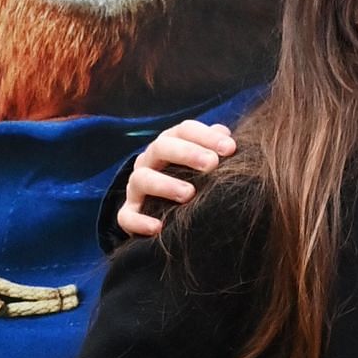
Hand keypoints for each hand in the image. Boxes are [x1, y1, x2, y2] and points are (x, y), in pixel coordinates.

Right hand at [115, 120, 235, 237]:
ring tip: (188, 194)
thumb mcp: (203, 161)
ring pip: (141, 178)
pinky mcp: (129, 213)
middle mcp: (149, 161)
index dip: (207, 136)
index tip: (230, 149)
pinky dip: (140, 221)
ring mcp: (136, 187)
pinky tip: (158, 227)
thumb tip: (227, 137)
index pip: (185, 130)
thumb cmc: (192, 179)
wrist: (162, 210)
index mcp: (170, 143)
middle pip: (161, 147)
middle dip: (187, 153)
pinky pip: (127, 216)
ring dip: (164, 184)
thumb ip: (214, 148)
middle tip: (212, 164)